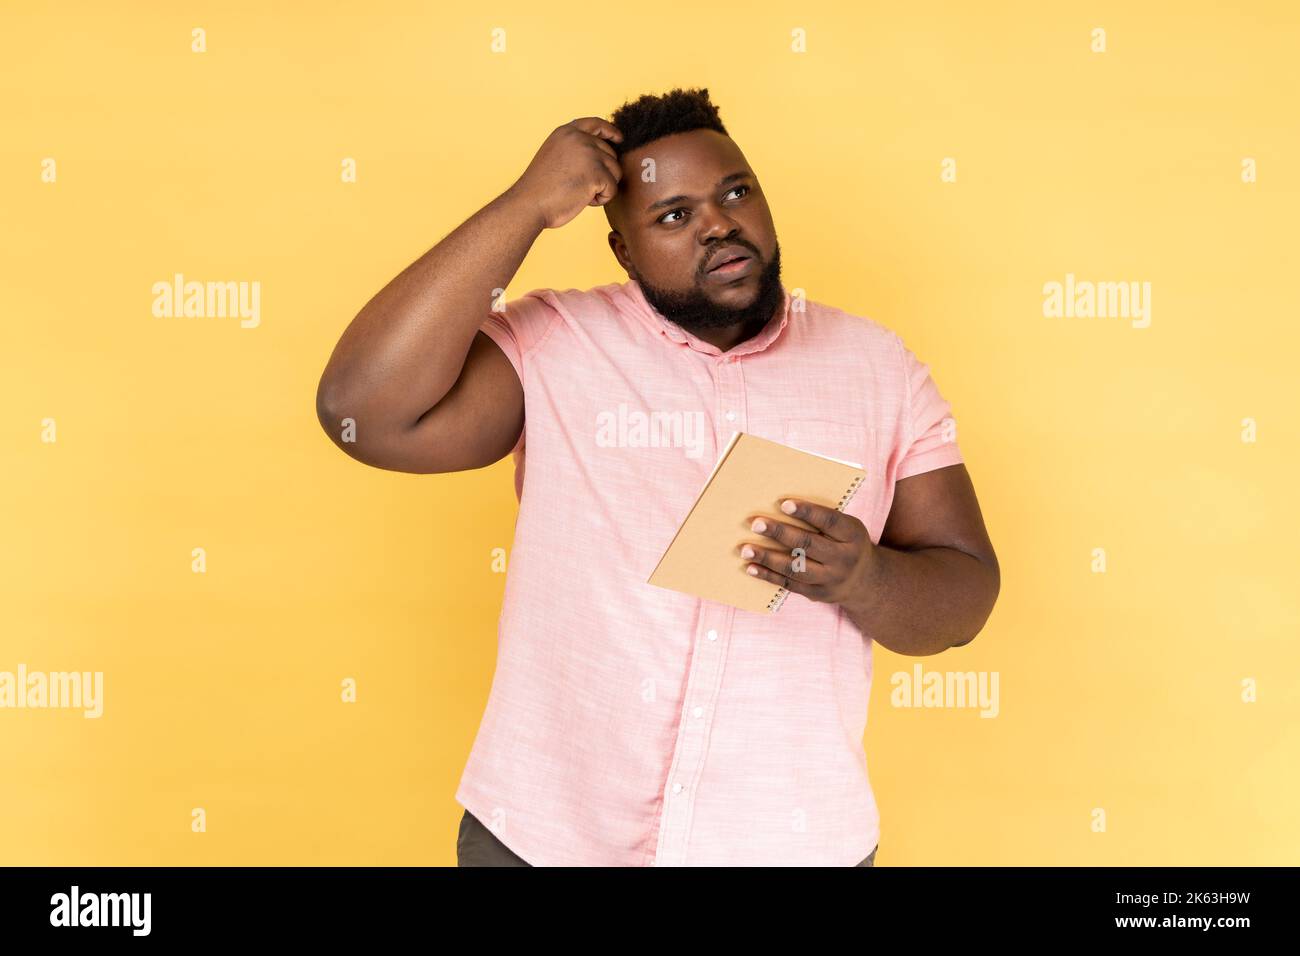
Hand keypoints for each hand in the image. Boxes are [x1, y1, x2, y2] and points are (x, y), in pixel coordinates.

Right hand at [508, 117, 623, 229]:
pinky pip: (612, 189)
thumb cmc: (540, 188)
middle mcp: (580, 138)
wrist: (530, 203)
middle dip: (603, 173)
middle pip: (610, 154)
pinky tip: (582, 199)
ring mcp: (590, 154)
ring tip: (579, 193)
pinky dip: (601, 199)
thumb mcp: (555, 155)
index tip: (618, 138)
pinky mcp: (597, 173)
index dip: (610, 131)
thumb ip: (574, 149)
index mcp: (566, 132)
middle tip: (579, 186)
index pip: (595, 124)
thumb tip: (600, 154)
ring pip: (615, 172)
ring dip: (602, 187)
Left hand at [737, 498, 876, 604]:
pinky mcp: (817, 594)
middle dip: (780, 532)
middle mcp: (844, 559)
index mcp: (853, 535)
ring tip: (745, 549)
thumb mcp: (847, 528)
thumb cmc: (847, 543)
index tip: (784, 504)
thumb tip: (782, 506)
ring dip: (767, 557)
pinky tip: (751, 566)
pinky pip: (789, 584)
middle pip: (808, 544)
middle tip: (756, 523)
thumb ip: (823, 519)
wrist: (865, 582)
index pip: (830, 521)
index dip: (807, 512)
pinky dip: (768, 575)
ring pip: (795, 567)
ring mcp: (831, 579)